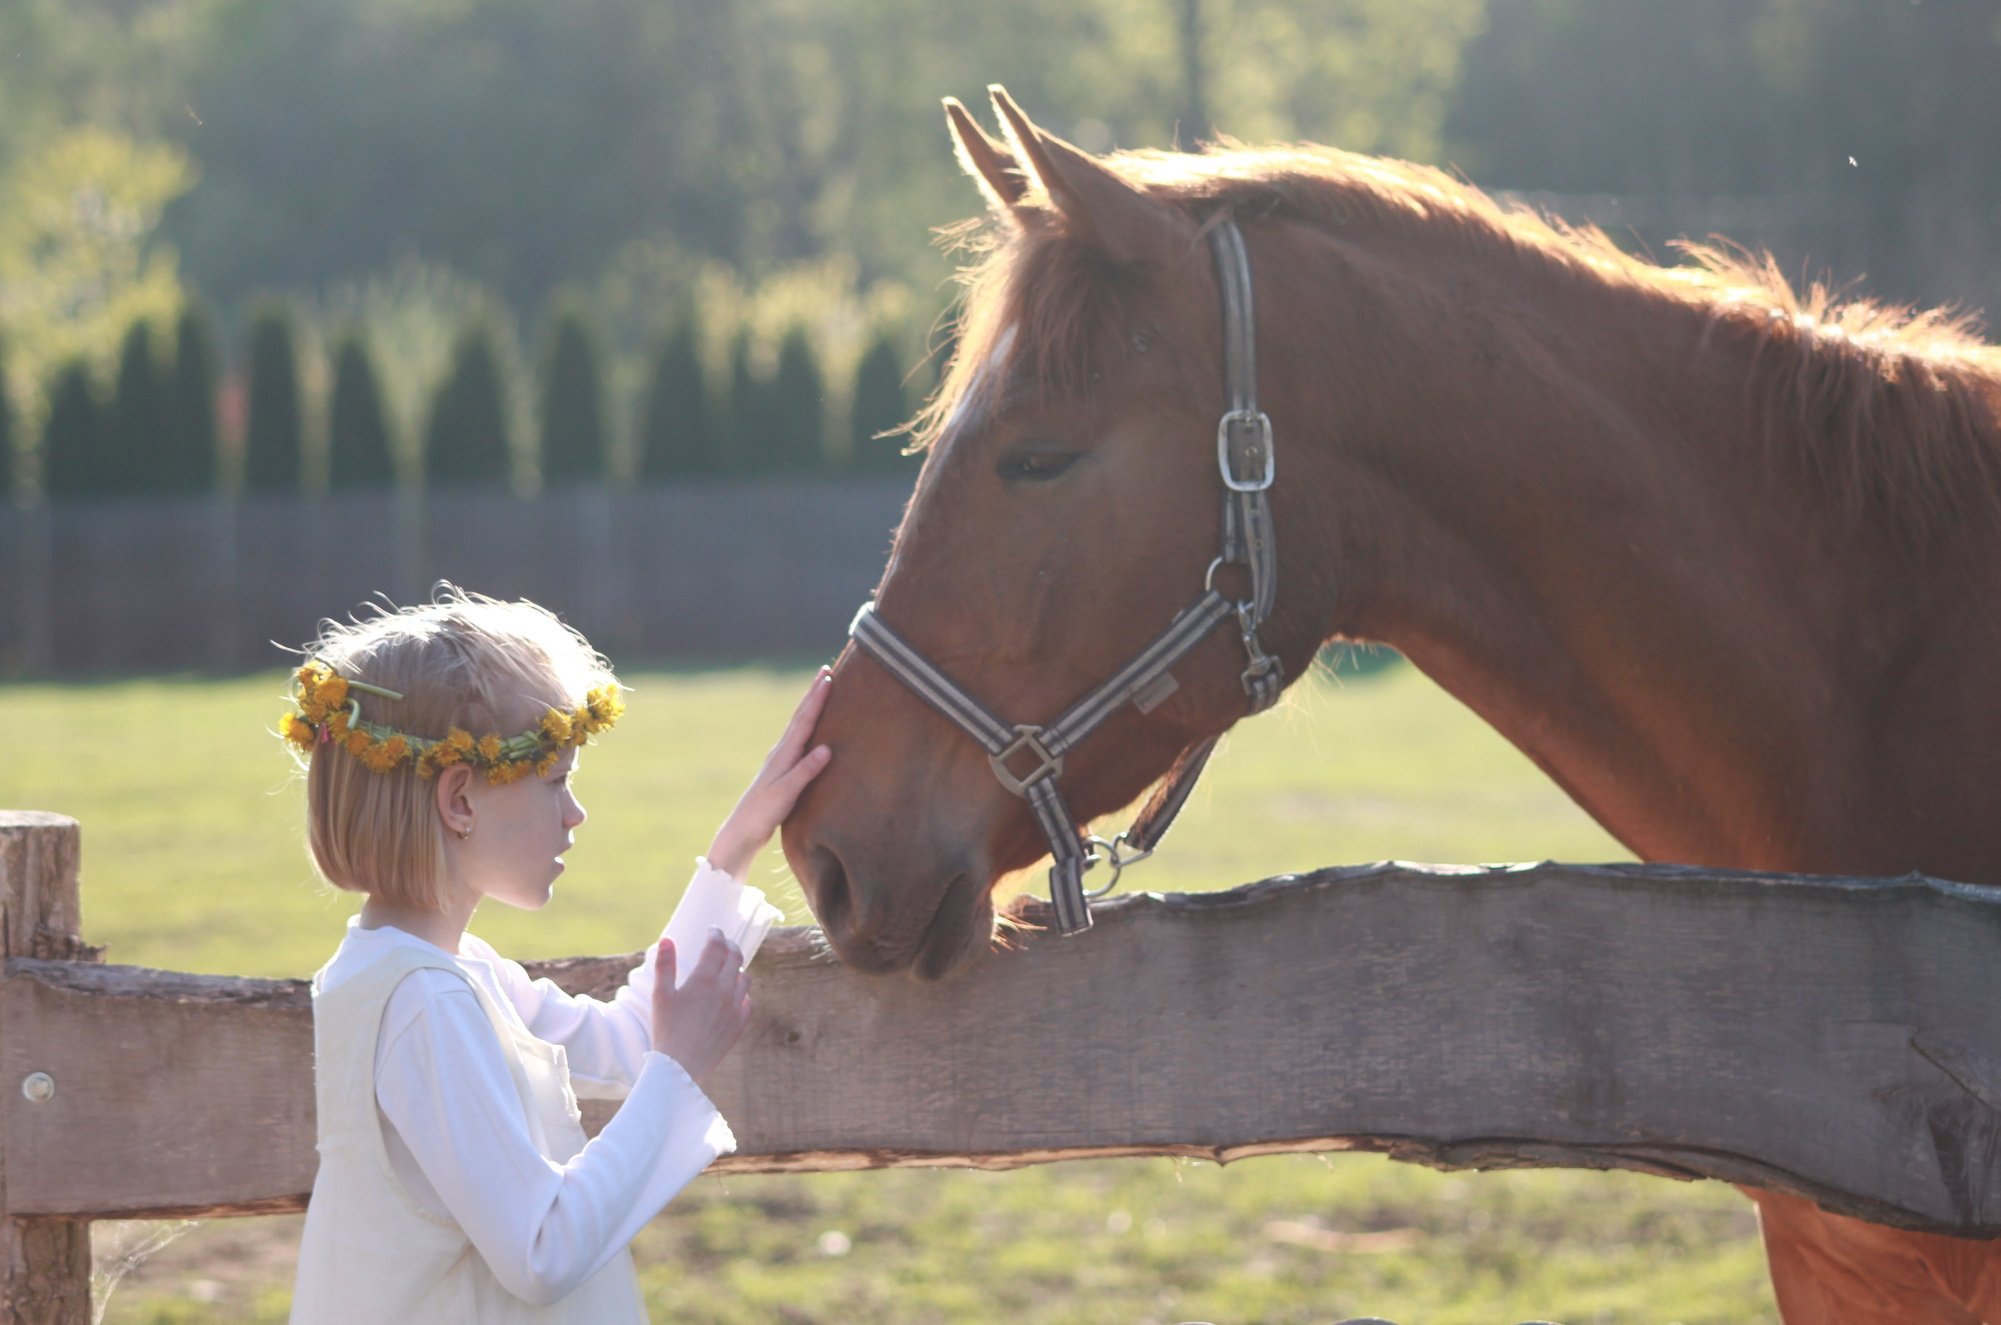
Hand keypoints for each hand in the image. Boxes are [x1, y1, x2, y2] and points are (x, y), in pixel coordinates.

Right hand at [650, 931, 751, 1078]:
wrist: (680, 1066)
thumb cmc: (666, 1029)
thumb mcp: (661, 994)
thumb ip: (664, 965)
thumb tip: (667, 940)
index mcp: (704, 979)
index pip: (716, 946)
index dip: (715, 934)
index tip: (713, 930)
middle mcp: (725, 990)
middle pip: (735, 957)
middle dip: (729, 946)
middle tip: (723, 944)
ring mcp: (735, 1007)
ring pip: (744, 978)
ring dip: (737, 969)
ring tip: (728, 968)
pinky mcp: (739, 1025)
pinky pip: (748, 1002)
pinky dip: (742, 993)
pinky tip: (733, 995)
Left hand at [707, 668, 832, 878]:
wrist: (742, 830)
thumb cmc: (763, 813)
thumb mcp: (786, 793)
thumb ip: (805, 771)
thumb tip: (826, 748)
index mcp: (783, 754)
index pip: (804, 720)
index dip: (817, 699)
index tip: (828, 677)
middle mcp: (781, 752)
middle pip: (800, 716)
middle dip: (813, 694)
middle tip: (825, 671)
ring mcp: (780, 760)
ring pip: (798, 726)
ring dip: (810, 707)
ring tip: (820, 692)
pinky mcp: (781, 771)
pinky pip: (797, 740)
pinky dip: (806, 726)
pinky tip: (809, 728)